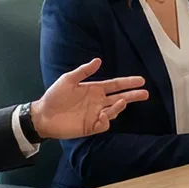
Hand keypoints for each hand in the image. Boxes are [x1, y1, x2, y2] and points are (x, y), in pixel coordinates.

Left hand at [28, 59, 149, 139]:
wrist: (43, 115)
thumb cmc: (54, 96)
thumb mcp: (68, 79)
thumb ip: (84, 71)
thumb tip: (99, 60)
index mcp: (94, 89)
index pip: (115, 85)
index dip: (128, 83)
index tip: (141, 80)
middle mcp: (98, 102)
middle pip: (120, 98)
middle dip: (133, 96)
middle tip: (145, 94)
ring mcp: (95, 114)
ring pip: (114, 111)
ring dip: (118, 107)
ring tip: (120, 101)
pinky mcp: (91, 127)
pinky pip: (104, 124)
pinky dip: (106, 120)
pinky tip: (102, 116)